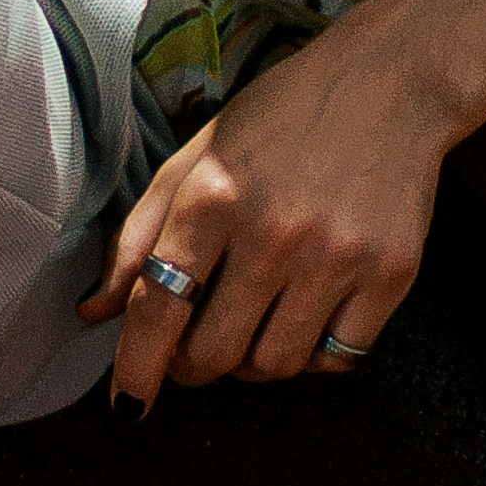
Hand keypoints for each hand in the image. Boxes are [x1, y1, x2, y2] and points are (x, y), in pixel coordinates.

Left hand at [90, 5, 459, 402]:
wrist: (390, 82)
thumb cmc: (280, 119)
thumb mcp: (194, 158)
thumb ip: (140, 236)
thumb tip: (95, 313)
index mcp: (213, 197)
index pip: (158, 309)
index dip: (136, 368)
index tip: (129, 403)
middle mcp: (274, 232)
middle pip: (214, 353)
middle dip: (193, 366)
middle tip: (195, 348)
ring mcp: (337, 257)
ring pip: (275, 365)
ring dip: (251, 363)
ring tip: (252, 325)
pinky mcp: (391, 273)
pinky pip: (337, 357)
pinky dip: (313, 354)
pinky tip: (304, 317)